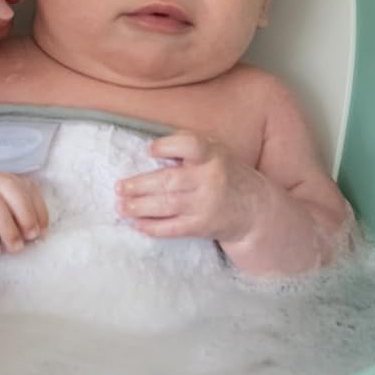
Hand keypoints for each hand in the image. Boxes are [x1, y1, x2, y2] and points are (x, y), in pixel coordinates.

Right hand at [0, 172, 48, 259]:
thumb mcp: (1, 221)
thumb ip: (18, 220)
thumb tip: (37, 235)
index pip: (24, 184)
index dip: (37, 207)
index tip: (42, 232)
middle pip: (7, 185)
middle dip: (24, 212)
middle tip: (30, 237)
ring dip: (7, 226)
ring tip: (14, 248)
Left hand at [115, 132, 266, 243]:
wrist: (256, 210)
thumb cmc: (227, 175)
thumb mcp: (217, 152)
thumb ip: (190, 145)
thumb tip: (153, 146)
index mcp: (213, 155)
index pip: (190, 145)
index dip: (167, 146)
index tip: (149, 150)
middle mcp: (210, 179)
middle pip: (169, 181)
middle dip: (139, 185)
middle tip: (119, 188)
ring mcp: (205, 205)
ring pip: (167, 205)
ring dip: (139, 207)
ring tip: (121, 207)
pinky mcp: (202, 226)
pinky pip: (172, 228)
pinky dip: (152, 227)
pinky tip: (137, 225)